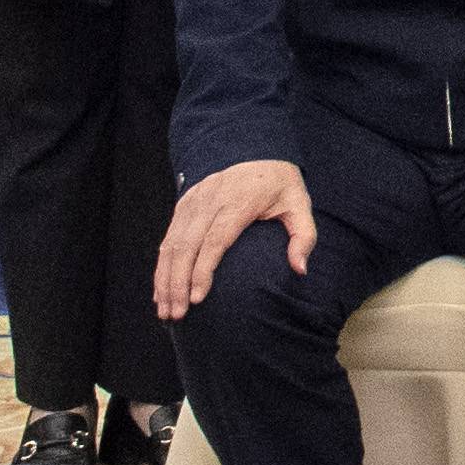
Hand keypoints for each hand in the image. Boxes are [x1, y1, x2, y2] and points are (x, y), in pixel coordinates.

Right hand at [154, 157, 311, 319]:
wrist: (255, 149)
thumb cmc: (279, 183)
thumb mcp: (299, 203)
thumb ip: (303, 236)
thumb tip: (300, 270)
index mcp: (238, 201)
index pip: (215, 240)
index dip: (203, 270)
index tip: (197, 298)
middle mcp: (210, 201)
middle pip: (187, 246)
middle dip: (178, 283)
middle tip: (177, 315)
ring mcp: (193, 202)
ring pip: (172, 245)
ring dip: (165, 279)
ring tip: (165, 310)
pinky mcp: (183, 204)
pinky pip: (168, 239)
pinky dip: (162, 266)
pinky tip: (161, 291)